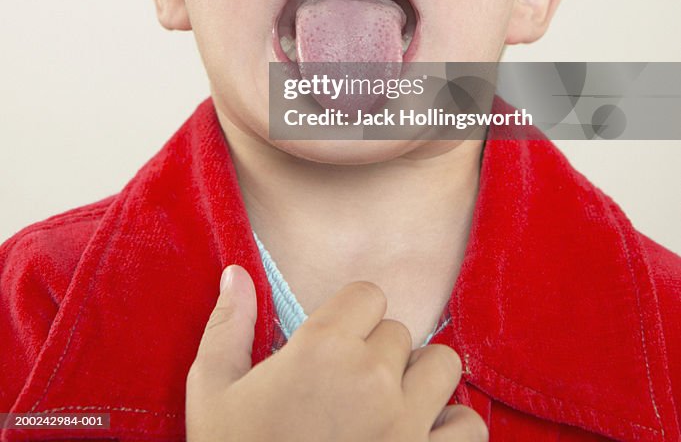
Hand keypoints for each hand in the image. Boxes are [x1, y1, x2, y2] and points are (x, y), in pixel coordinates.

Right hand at [186, 265, 487, 440]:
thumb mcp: (212, 394)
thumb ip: (228, 326)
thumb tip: (236, 272)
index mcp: (322, 347)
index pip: (368, 295)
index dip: (350, 319)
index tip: (333, 349)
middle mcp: (373, 378)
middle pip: (400, 334)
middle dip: (377, 356)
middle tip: (347, 393)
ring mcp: (408, 426)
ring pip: (442, 367)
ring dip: (420, 383)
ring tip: (388, 409)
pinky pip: (469, 426)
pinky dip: (451, 430)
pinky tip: (420, 440)